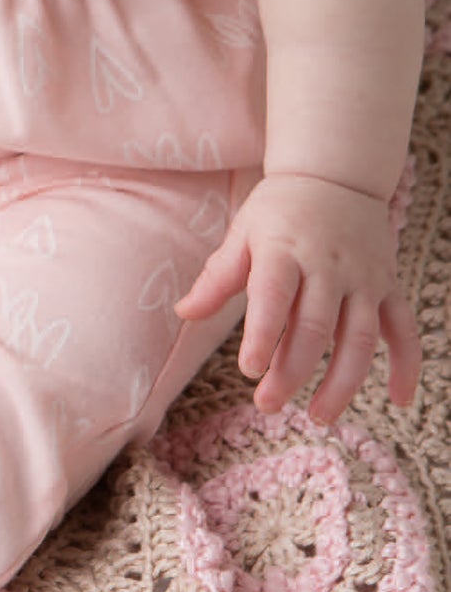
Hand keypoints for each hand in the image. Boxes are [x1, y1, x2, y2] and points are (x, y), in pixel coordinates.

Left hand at [173, 171, 420, 426]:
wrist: (336, 175)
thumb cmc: (280, 210)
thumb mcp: (244, 233)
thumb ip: (218, 277)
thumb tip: (183, 312)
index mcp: (286, 250)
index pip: (274, 295)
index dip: (264, 334)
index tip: (249, 369)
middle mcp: (329, 266)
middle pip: (316, 326)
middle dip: (293, 371)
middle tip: (268, 404)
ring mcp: (364, 278)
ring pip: (360, 338)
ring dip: (343, 382)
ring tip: (319, 417)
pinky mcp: (389, 286)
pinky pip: (404, 329)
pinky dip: (407, 365)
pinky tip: (399, 399)